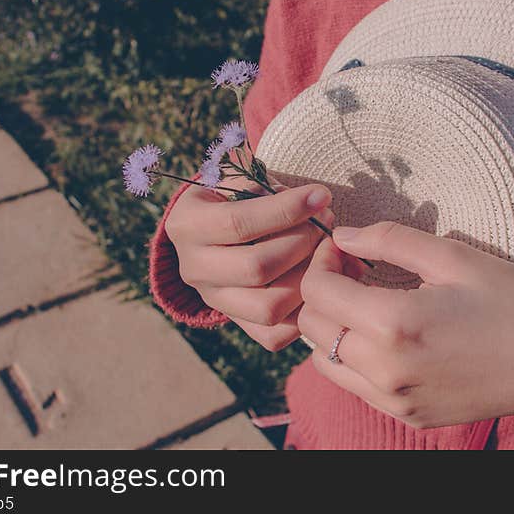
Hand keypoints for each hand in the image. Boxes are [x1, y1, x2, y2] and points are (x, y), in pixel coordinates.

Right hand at [165, 175, 333, 350]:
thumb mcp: (240, 179)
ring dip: (308, 279)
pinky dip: (303, 312)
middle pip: (257, 268)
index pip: (238, 223)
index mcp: (187, 225)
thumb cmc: (235, 198)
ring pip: (269, 307)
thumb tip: (315, 202)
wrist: (214, 233)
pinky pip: (275, 334)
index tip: (321, 195)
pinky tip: (317, 280)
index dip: (286, 210)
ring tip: (325, 252)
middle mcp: (194, 268)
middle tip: (326, 224)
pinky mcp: (237, 324)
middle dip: (302, 244)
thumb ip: (268, 185)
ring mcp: (215, 301)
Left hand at [298, 222, 513, 428]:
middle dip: (322, 293)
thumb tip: (342, 236)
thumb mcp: (453, 257)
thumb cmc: (513, 303)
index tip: (342, 249)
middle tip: (353, 271)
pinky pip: (354, 386)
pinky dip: (353, 358)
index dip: (320, 262)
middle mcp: (384, 370)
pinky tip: (385, 335)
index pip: (316, 292)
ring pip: (324, 361)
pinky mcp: (408, 415)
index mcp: (392, 324)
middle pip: (312, 328)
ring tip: (365, 303)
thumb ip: (389, 241)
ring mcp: (394, 400)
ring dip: (332, 328)